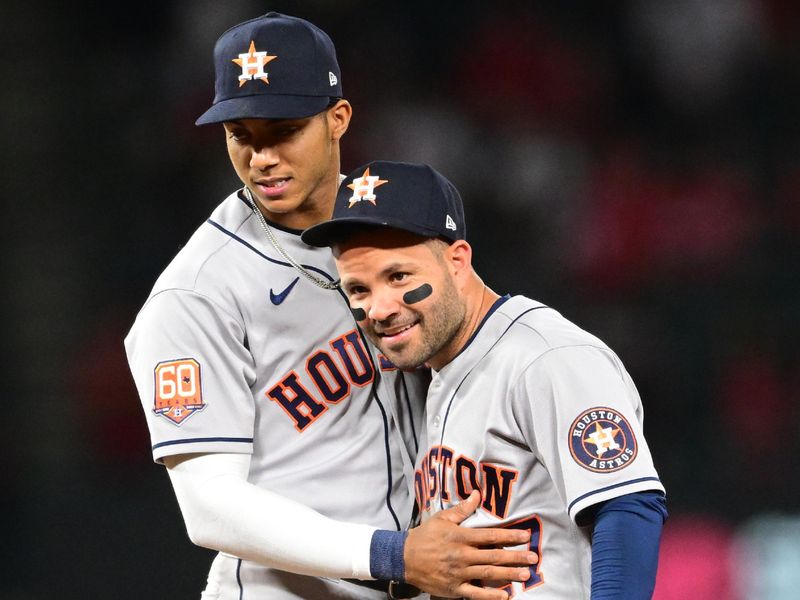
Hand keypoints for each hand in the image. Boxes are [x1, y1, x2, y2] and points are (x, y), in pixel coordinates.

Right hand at [403, 491, 537, 598]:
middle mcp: (462, 555)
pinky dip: (490, 596)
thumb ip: (462, 509)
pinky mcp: (454, 588)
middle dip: (516, 557)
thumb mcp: (442, 518)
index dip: (509, 536)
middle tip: (533, 558)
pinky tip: (505, 596)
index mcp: (460, 537)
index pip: (490, 536)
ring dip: (508, 574)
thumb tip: (477, 494)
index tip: (526, 535)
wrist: (404, 557)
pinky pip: (475, 594)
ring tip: (525, 575)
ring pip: (488, 573)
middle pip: (494, 556)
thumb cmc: (425, 535)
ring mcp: (458, 573)